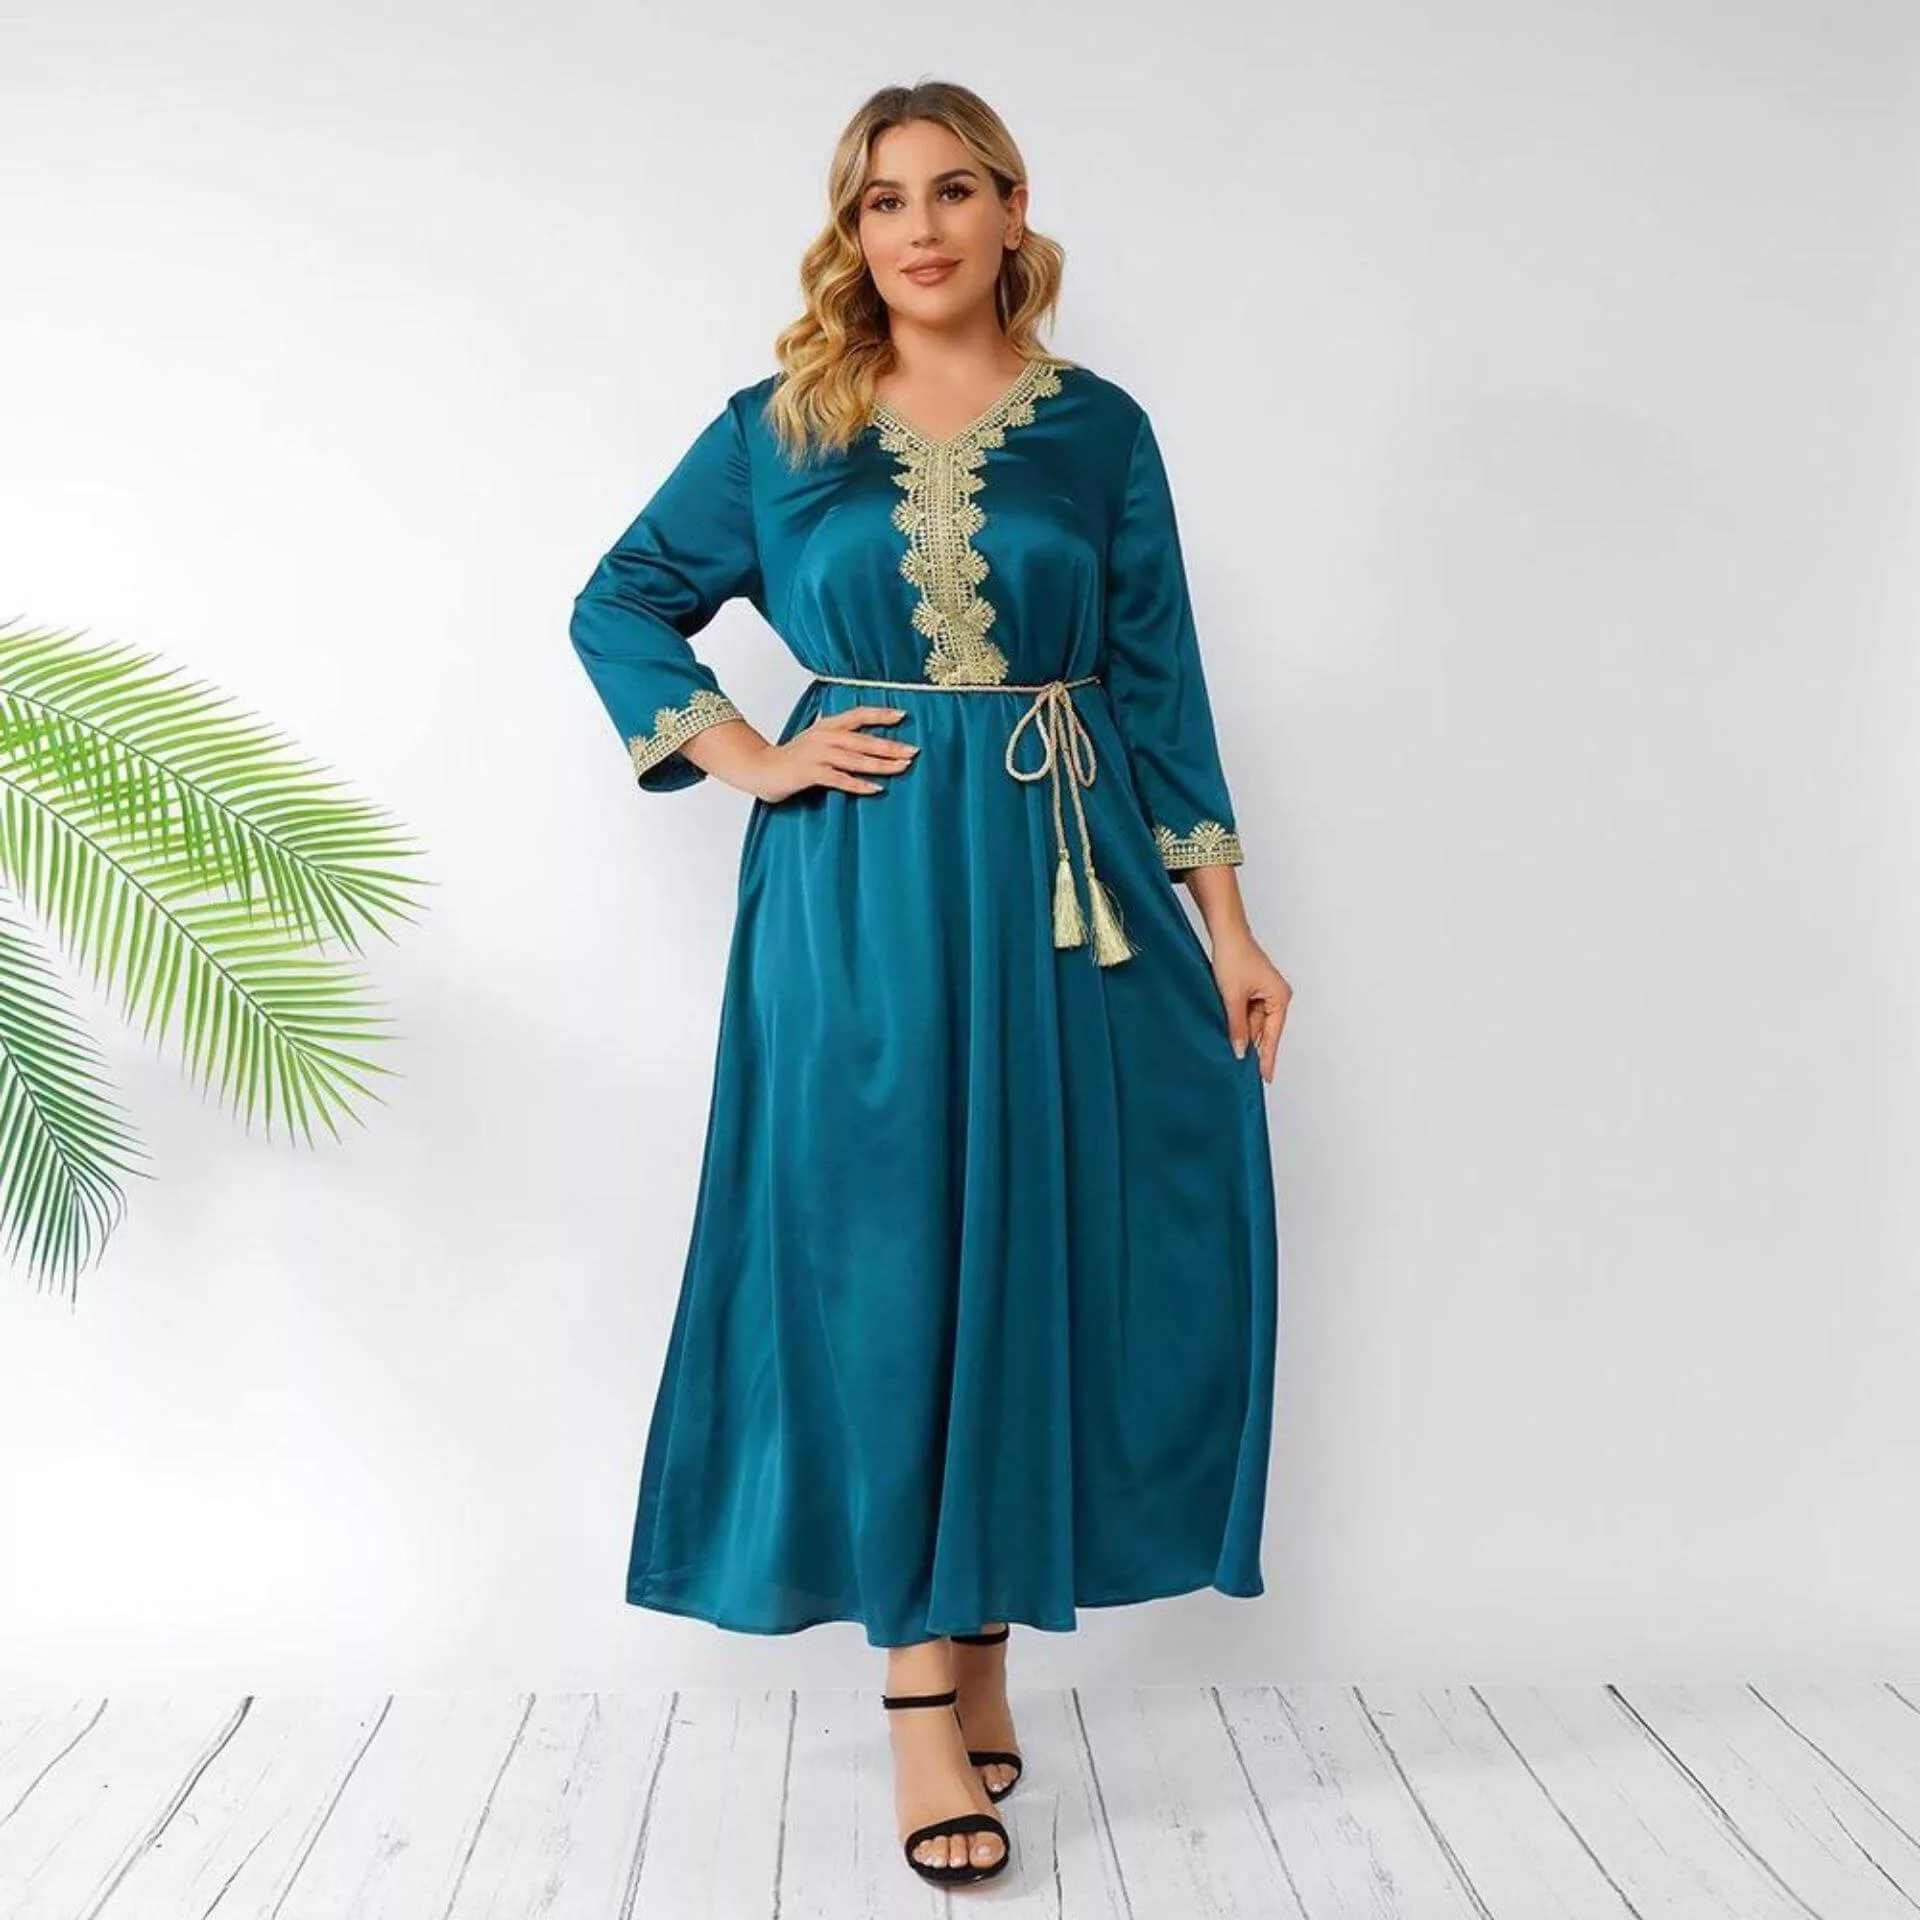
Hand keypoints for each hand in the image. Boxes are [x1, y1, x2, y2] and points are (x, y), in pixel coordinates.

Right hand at [740, 705, 919, 803]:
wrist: (760, 768)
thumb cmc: (793, 757)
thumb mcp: (817, 740)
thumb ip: (839, 737)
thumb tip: (867, 740)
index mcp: (827, 725)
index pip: (858, 714)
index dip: (880, 714)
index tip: (903, 715)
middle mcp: (823, 736)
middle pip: (862, 739)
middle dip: (890, 745)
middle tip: (913, 750)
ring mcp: (816, 754)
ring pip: (855, 759)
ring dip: (880, 764)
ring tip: (902, 768)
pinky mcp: (809, 773)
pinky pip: (839, 779)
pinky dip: (858, 784)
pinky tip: (876, 789)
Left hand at [1208, 928, 1290, 1082]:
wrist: (1225, 933)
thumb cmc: (1234, 957)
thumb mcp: (1232, 998)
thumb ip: (1237, 1027)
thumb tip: (1241, 1051)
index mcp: (1280, 998)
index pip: (1273, 1036)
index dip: (1267, 1058)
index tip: (1265, 1077)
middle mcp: (1277, 996)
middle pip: (1263, 1030)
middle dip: (1252, 1046)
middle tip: (1242, 1070)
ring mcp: (1265, 993)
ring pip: (1253, 1022)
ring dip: (1241, 1032)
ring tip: (1230, 1049)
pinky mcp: (1253, 989)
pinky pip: (1247, 1012)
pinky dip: (1238, 1021)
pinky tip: (1229, 1031)